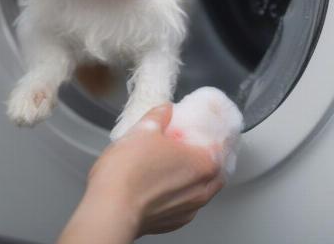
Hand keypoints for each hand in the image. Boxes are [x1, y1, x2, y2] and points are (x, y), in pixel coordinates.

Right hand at [57, 104, 223, 243]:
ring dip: (193, 178)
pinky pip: (184, 205)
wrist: (110, 208)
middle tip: (192, 146)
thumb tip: (164, 110)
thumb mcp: (144, 129)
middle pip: (215, 171)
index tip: (210, 129)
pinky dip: (178, 194)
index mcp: (203, 162)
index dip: (217, 136)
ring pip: (201, 190)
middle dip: (206, 158)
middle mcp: (201, 189)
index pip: (223, 147)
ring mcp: (188, 210)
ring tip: (175, 165)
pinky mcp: (172, 223)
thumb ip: (159, 116)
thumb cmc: (129, 171)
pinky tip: (163, 184)